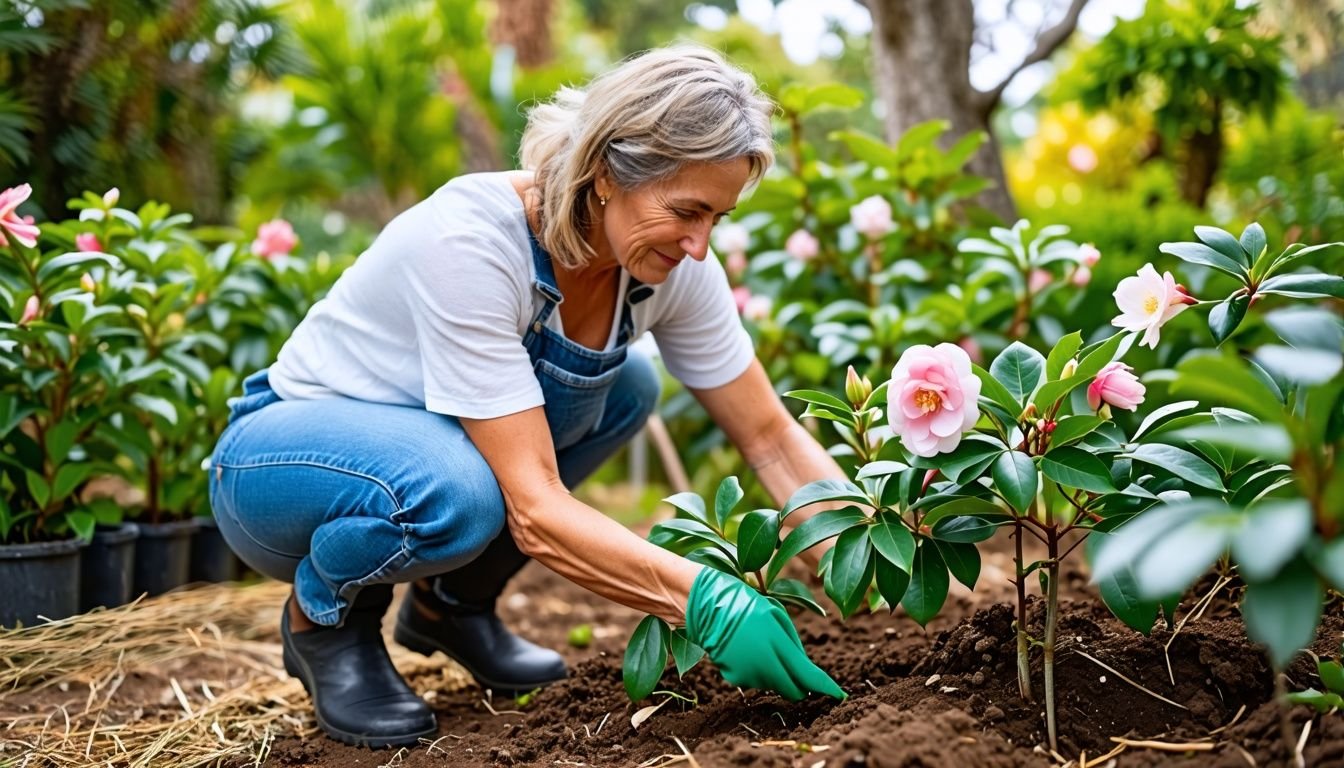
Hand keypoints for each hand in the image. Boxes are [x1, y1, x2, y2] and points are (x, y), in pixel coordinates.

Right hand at [684, 567, 845, 700]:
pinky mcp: (735, 678)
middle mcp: (763, 664)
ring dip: (777, 673)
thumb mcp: (776, 616)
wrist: (706, 606)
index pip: (807, 675)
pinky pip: (757, 680)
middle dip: (801, 684)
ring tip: (762, 646)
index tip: (839, 694)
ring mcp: (747, 673)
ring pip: (775, 685)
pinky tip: (748, 651)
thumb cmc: (746, 604)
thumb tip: (805, 672)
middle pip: (793, 689)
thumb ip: (794, 646)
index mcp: (776, 643)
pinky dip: (759, 671)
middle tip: (798, 667)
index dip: (825, 687)